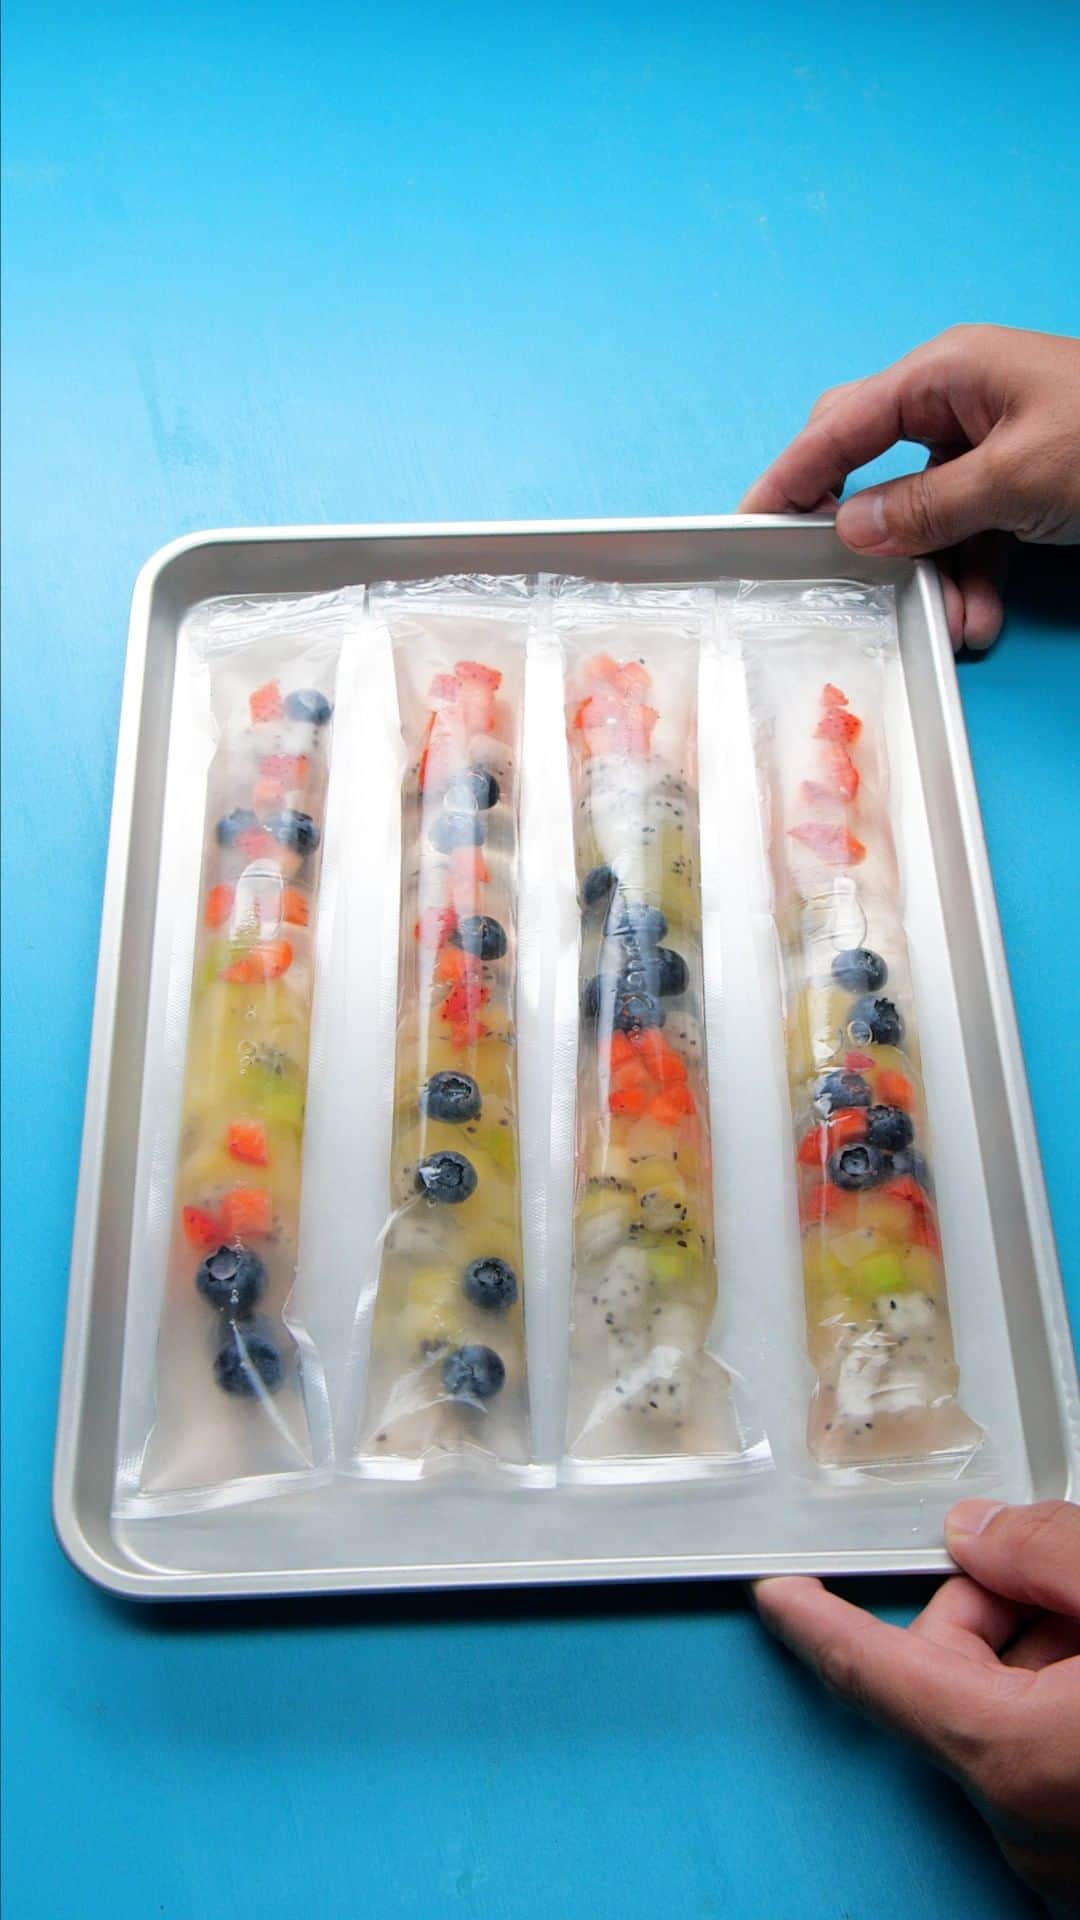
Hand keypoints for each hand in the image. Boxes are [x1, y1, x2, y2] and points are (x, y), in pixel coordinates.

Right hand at [740, 325, 1079, 650]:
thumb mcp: (1013, 477)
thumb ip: (924, 507)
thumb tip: (849, 530)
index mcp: (946, 374)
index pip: (841, 425)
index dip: (790, 476)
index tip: (749, 523)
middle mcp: (959, 401)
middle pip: (876, 467)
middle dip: (868, 535)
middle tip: (831, 578)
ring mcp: (991, 440)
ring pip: (929, 514)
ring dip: (934, 574)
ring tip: (951, 623)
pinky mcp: (1022, 478)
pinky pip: (974, 530)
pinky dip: (974, 575)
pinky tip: (981, 616)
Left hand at [754, 1500, 1079, 1913]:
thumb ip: (1043, 1554)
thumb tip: (979, 1534)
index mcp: (1009, 1755)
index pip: (868, 1670)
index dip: (812, 1619)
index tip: (772, 1592)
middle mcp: (1021, 1823)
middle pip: (947, 1679)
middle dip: (983, 1608)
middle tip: (1048, 1572)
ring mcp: (1058, 1857)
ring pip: (1001, 1720)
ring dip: (1034, 1658)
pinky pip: (1041, 1765)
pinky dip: (1058, 1710)